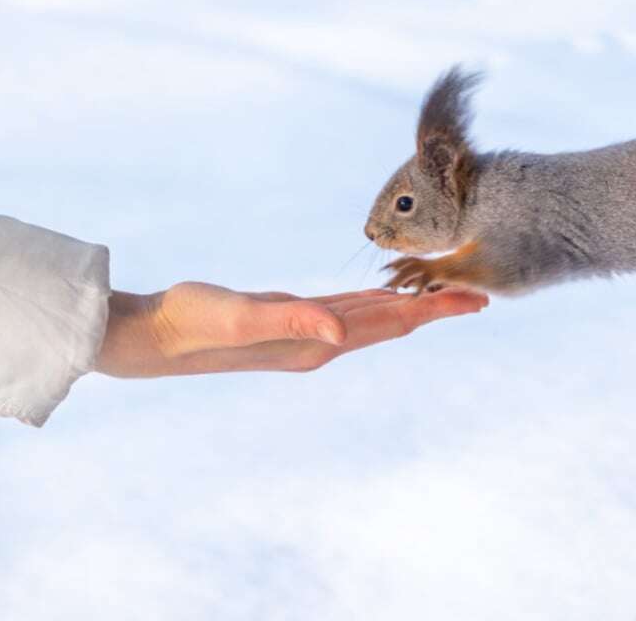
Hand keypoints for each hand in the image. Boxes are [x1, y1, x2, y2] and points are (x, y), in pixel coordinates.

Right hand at [95, 281, 487, 377]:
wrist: (155, 336)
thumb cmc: (196, 323)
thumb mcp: (246, 317)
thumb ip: (295, 321)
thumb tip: (341, 333)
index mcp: (321, 342)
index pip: (393, 323)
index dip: (436, 310)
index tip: (477, 299)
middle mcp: (321, 342)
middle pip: (394, 322)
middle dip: (437, 308)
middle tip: (480, 294)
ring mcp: (308, 333)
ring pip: (374, 316)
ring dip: (411, 305)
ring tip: (445, 293)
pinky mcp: (292, 318)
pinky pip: (348, 309)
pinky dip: (375, 300)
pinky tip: (385, 295)